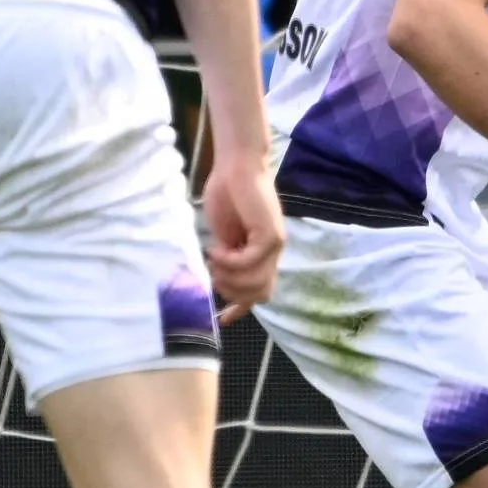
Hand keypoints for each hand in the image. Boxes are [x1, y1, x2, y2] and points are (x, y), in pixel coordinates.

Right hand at [199, 147, 283, 313]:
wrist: (236, 167)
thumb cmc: (228, 196)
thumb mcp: (225, 236)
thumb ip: (228, 258)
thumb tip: (221, 281)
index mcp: (262, 254)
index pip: (260, 291)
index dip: (242, 308)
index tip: (222, 319)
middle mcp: (272, 252)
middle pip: (259, 294)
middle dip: (231, 293)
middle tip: (213, 273)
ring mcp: (274, 244)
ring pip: (255, 284)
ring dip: (228, 278)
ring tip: (214, 260)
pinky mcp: (270, 234)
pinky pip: (250, 262)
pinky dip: (230, 261)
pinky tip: (217, 249)